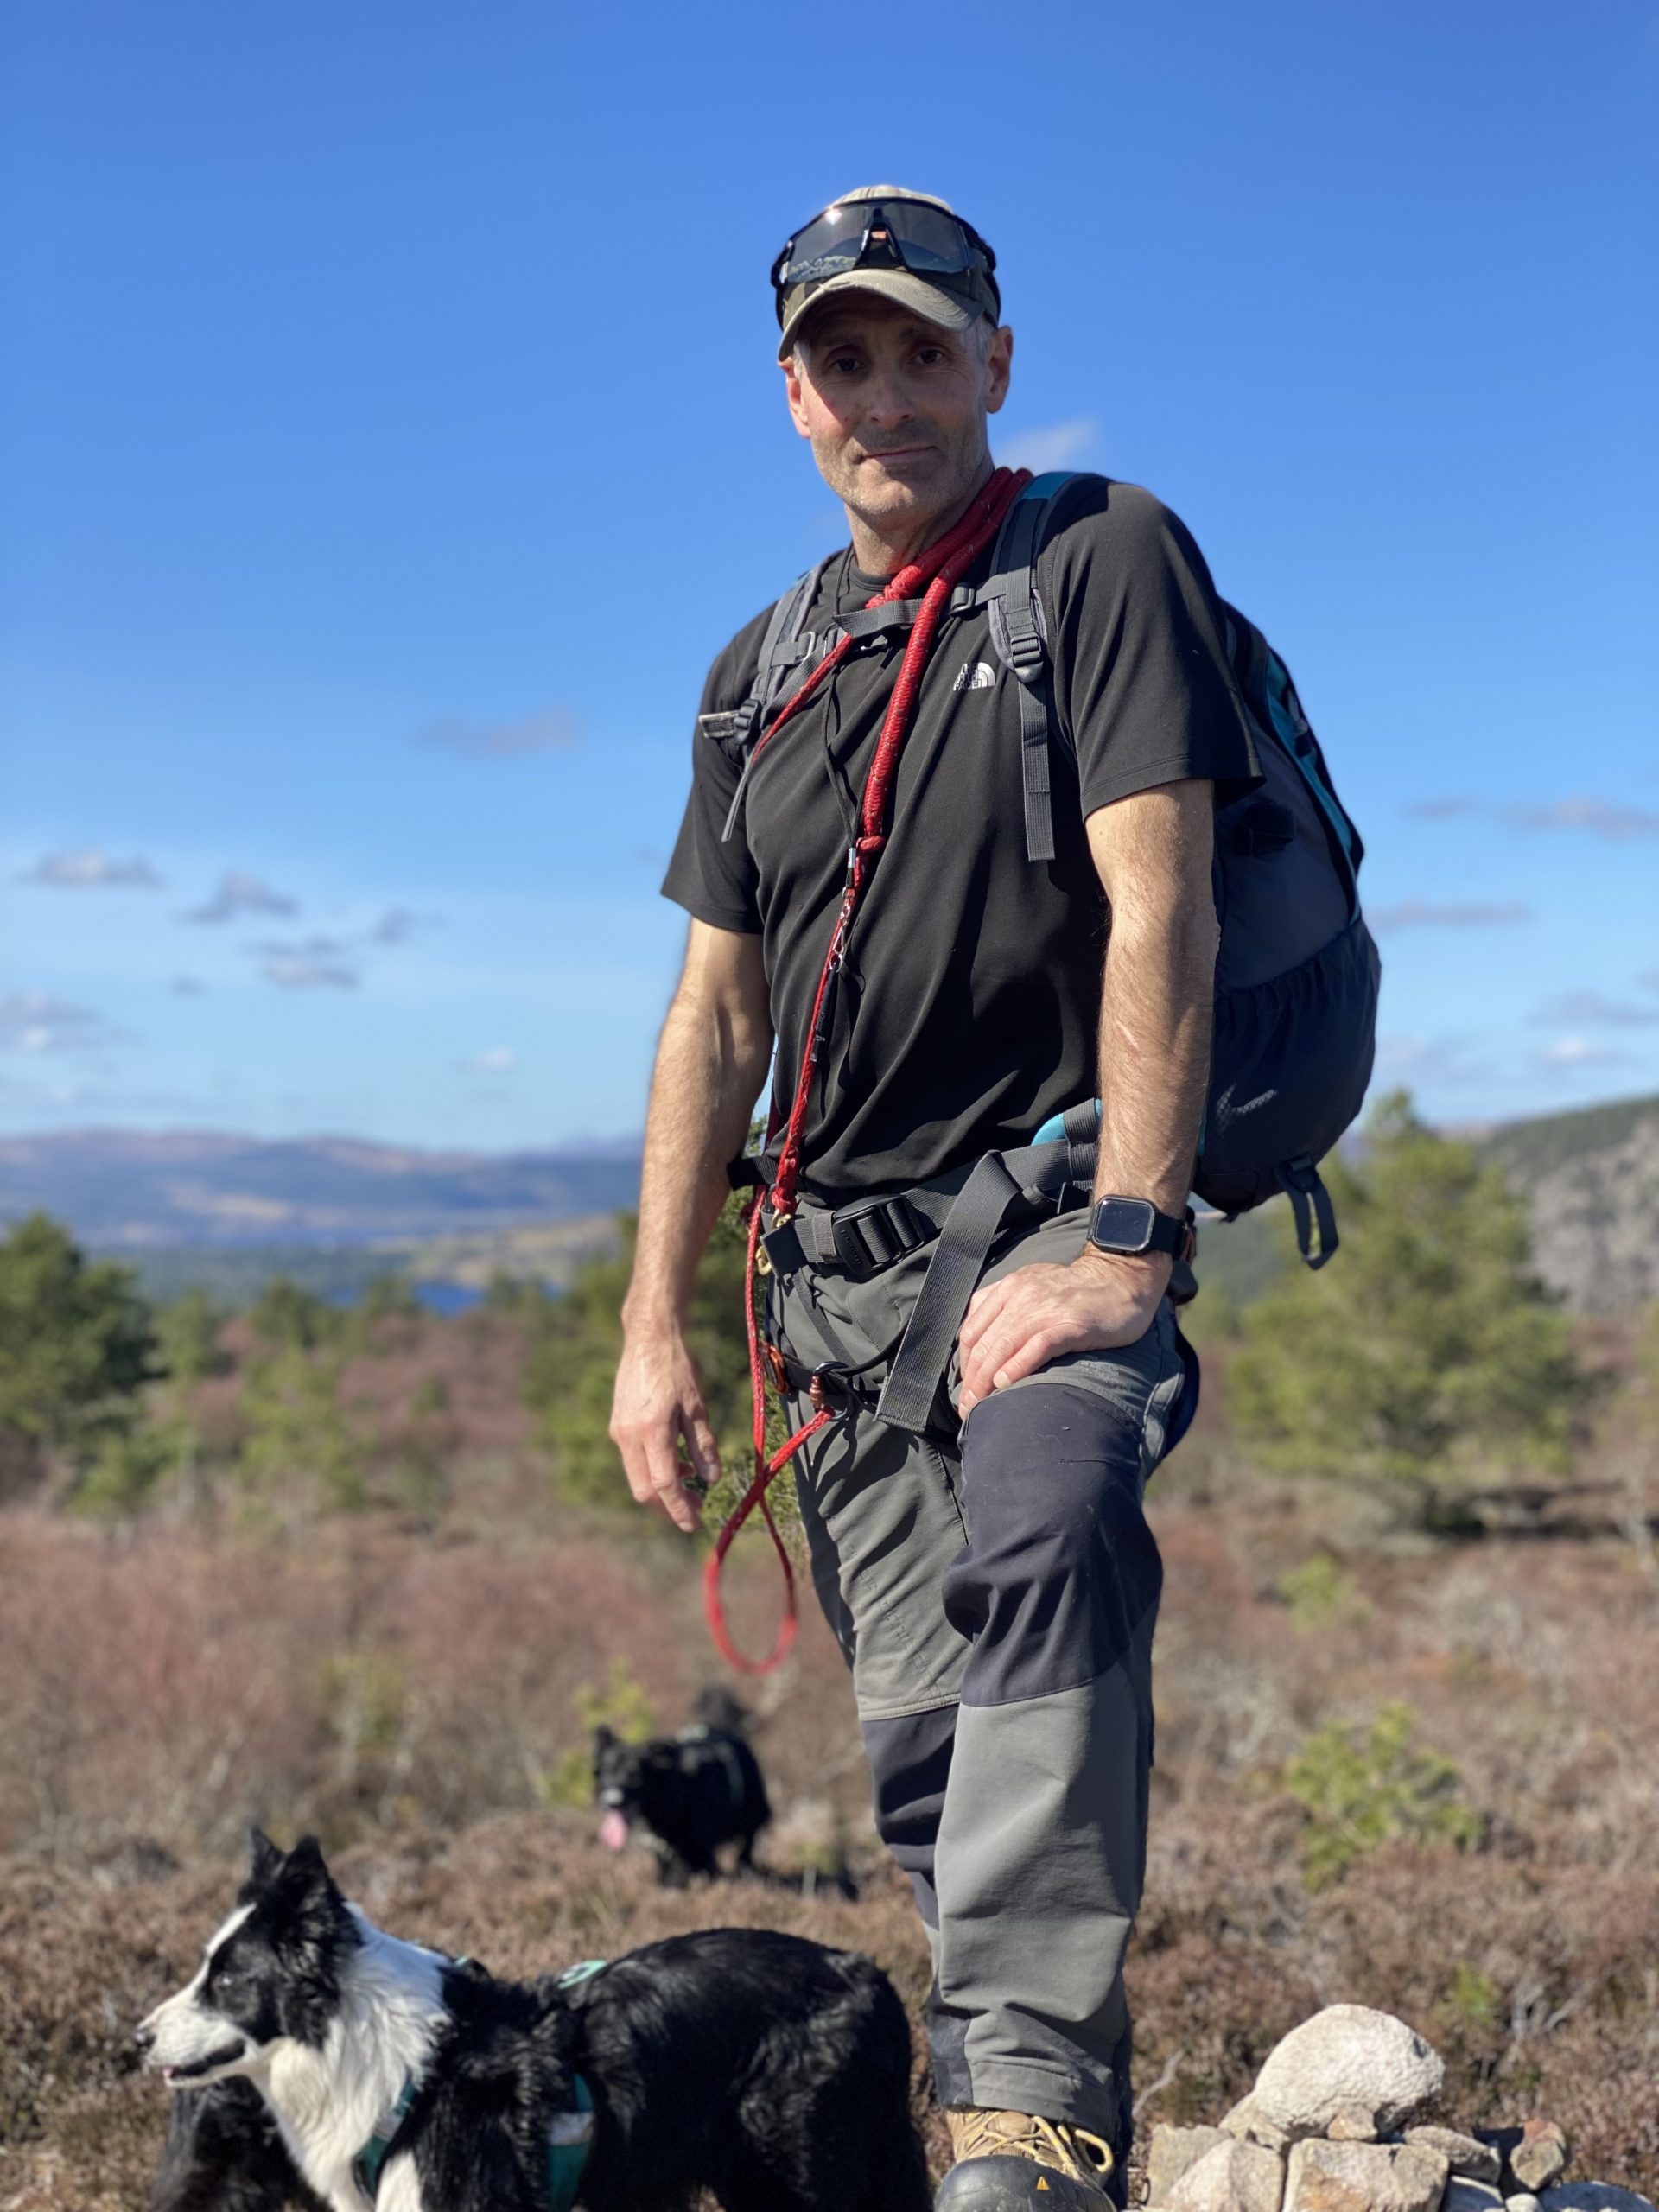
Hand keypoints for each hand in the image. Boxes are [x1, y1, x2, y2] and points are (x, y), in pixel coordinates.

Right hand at [610, 1326, 722, 1533]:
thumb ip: (703, 1444)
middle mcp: (628, 1435)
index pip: (664, 1484)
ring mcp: (619, 1431)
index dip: (679, 1508)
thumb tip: (712, 1479)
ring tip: (691, 1480)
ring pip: (637, 1476)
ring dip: (661, 1487)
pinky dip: (653, 1468)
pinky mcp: (617, 1425)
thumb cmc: (677, 1368)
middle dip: (668, 1505)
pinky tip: (675, 1459)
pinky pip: (634, 1459)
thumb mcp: (697, 1406)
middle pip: (644, 1489)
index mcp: (651, 1430)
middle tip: (696, 1506)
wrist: (648, 1338)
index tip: (694, 1524)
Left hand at [956, 1247, 1170, 1417]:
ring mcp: (1047, 1309)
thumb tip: (980, 1343)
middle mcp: (1022, 1296)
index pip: (973, 1329)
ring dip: (987, 1379)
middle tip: (968, 1407)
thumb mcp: (1032, 1286)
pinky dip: (1018, 1366)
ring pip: (1005, 1346)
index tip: (965, 1387)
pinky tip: (1006, 1383)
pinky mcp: (1072, 1324)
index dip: (965, 1362)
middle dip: (972, 1379)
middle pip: (986, 1343)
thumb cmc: (1076, 1291)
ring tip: (980, 1404)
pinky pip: (1038, 1346)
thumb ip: (1005, 1306)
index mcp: (1009, 1288)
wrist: (1120, 1278)